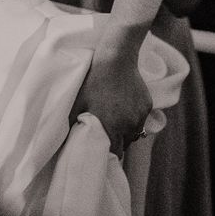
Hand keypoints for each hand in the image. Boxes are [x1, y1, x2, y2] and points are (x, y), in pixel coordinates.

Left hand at [74, 37, 153, 155]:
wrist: (115, 60)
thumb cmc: (92, 82)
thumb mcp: (78, 104)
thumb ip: (74, 125)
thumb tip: (67, 141)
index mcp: (112, 127)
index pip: (115, 153)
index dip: (108, 155)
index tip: (101, 153)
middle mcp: (130, 125)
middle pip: (125, 144)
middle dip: (116, 143)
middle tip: (106, 136)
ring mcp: (140, 116)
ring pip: (135, 132)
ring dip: (126, 131)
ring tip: (115, 121)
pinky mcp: (147, 106)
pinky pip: (141, 119)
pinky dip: (133, 118)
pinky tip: (123, 108)